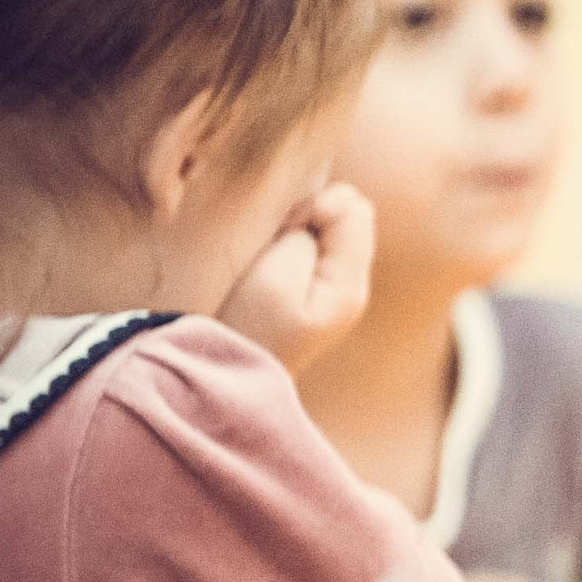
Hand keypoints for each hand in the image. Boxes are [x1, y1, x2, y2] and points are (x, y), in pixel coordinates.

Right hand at [216, 183, 374, 375]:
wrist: (227, 375)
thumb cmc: (246, 328)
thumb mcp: (273, 280)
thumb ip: (305, 238)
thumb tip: (325, 211)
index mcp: (350, 285)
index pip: (355, 210)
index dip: (315, 206)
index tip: (284, 231)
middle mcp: (353, 286)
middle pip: (352, 215)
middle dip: (313, 214)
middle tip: (276, 242)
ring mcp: (336, 289)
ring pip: (334, 227)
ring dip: (301, 228)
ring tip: (271, 255)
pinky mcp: (315, 290)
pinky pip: (317, 244)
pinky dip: (296, 241)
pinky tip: (273, 261)